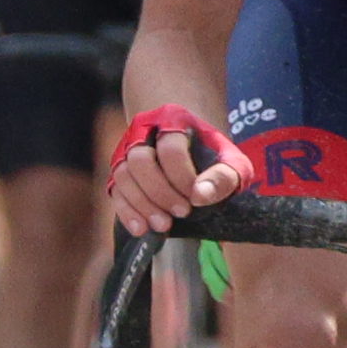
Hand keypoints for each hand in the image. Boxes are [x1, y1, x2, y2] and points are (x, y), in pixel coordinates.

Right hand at [108, 103, 251, 234]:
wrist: (193, 147)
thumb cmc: (213, 154)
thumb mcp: (231, 161)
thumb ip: (224, 176)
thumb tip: (201, 195)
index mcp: (173, 119)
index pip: (170, 147)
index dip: (181, 175)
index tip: (195, 199)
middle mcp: (143, 131)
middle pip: (140, 160)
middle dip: (160, 191)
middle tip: (181, 213)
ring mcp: (127, 151)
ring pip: (123, 175)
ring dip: (142, 204)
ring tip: (163, 225)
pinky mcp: (120, 173)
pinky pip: (116, 191)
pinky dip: (127, 212)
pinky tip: (141, 228)